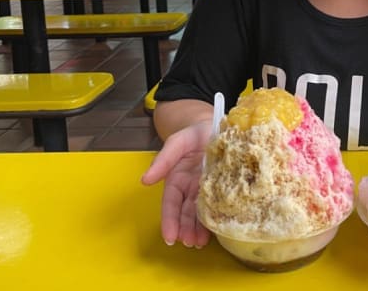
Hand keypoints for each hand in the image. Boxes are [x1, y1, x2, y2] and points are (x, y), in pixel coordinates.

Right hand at [141, 120, 211, 246]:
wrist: (215, 124)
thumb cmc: (193, 132)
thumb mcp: (177, 142)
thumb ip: (163, 159)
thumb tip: (145, 180)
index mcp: (177, 178)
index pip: (171, 203)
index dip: (169, 220)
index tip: (170, 237)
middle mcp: (190, 187)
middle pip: (186, 212)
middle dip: (186, 229)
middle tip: (190, 243)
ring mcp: (206, 189)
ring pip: (200, 213)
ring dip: (199, 229)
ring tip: (200, 243)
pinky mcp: (222, 187)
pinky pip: (217, 205)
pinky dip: (215, 219)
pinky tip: (216, 231)